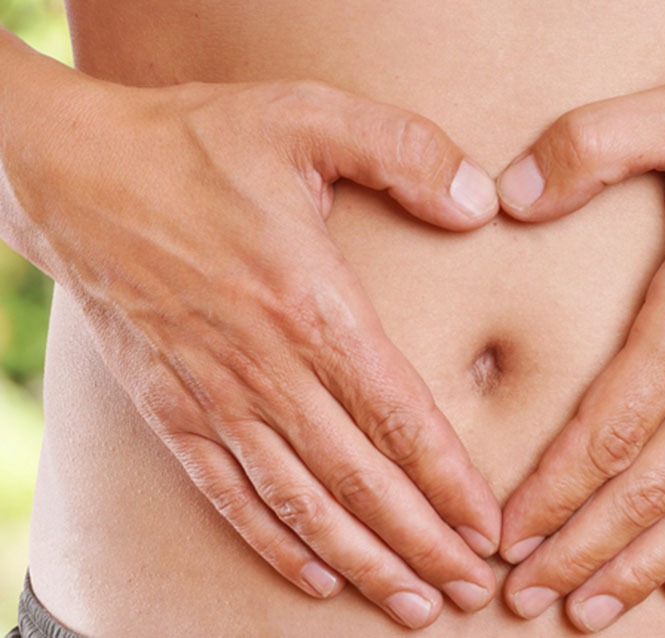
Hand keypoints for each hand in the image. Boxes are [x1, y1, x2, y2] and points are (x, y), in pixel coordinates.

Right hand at [4, 72, 501, 627]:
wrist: (76, 173)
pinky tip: (314, 576)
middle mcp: (265, 369)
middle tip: (469, 590)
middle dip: (421, 543)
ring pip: (300, 502)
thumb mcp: (308, 117)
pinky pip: (229, 493)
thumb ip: (404, 151)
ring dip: (361, 560)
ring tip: (411, 602)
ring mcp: (214, 397)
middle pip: (359, 480)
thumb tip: (481, 201)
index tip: (488, 531)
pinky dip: (274, 542)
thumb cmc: (199, 143)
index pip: (399, 417)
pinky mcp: (172, 409)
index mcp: (309, 305)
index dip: (449, 483)